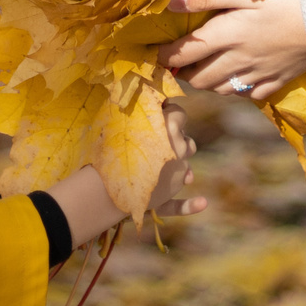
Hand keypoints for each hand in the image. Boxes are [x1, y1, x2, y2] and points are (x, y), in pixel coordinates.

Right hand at [42, 103, 203, 248]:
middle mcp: (179, 150)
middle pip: (187, 140)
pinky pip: (180, 204)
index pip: (179, 113)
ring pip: (186, 166)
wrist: (101, 181)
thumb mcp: (129, 120)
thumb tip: (159, 100)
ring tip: (164, 163)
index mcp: (170, 128)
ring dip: (181, 163)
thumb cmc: (110, 144)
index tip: (159, 114)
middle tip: (155, 138)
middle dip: (177, 138)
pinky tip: (203, 203)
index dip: (170, 113)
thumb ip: (148, 110)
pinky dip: (192, 205)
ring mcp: (176, 175)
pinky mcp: (167, 196)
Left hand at [161, 0, 305, 102]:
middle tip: (178, 62)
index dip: (166, 55)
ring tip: (202, 70)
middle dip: (184, 72)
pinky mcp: (278, 82)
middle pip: (200, 78)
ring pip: (221, 90)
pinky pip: (248, 95)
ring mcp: (259, 75)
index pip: (185, 52)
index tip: (156, 53)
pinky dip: (235, 91)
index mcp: (227, 35)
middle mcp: (238, 60)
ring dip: (206, 82)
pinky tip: (236, 80)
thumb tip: (170, 1)